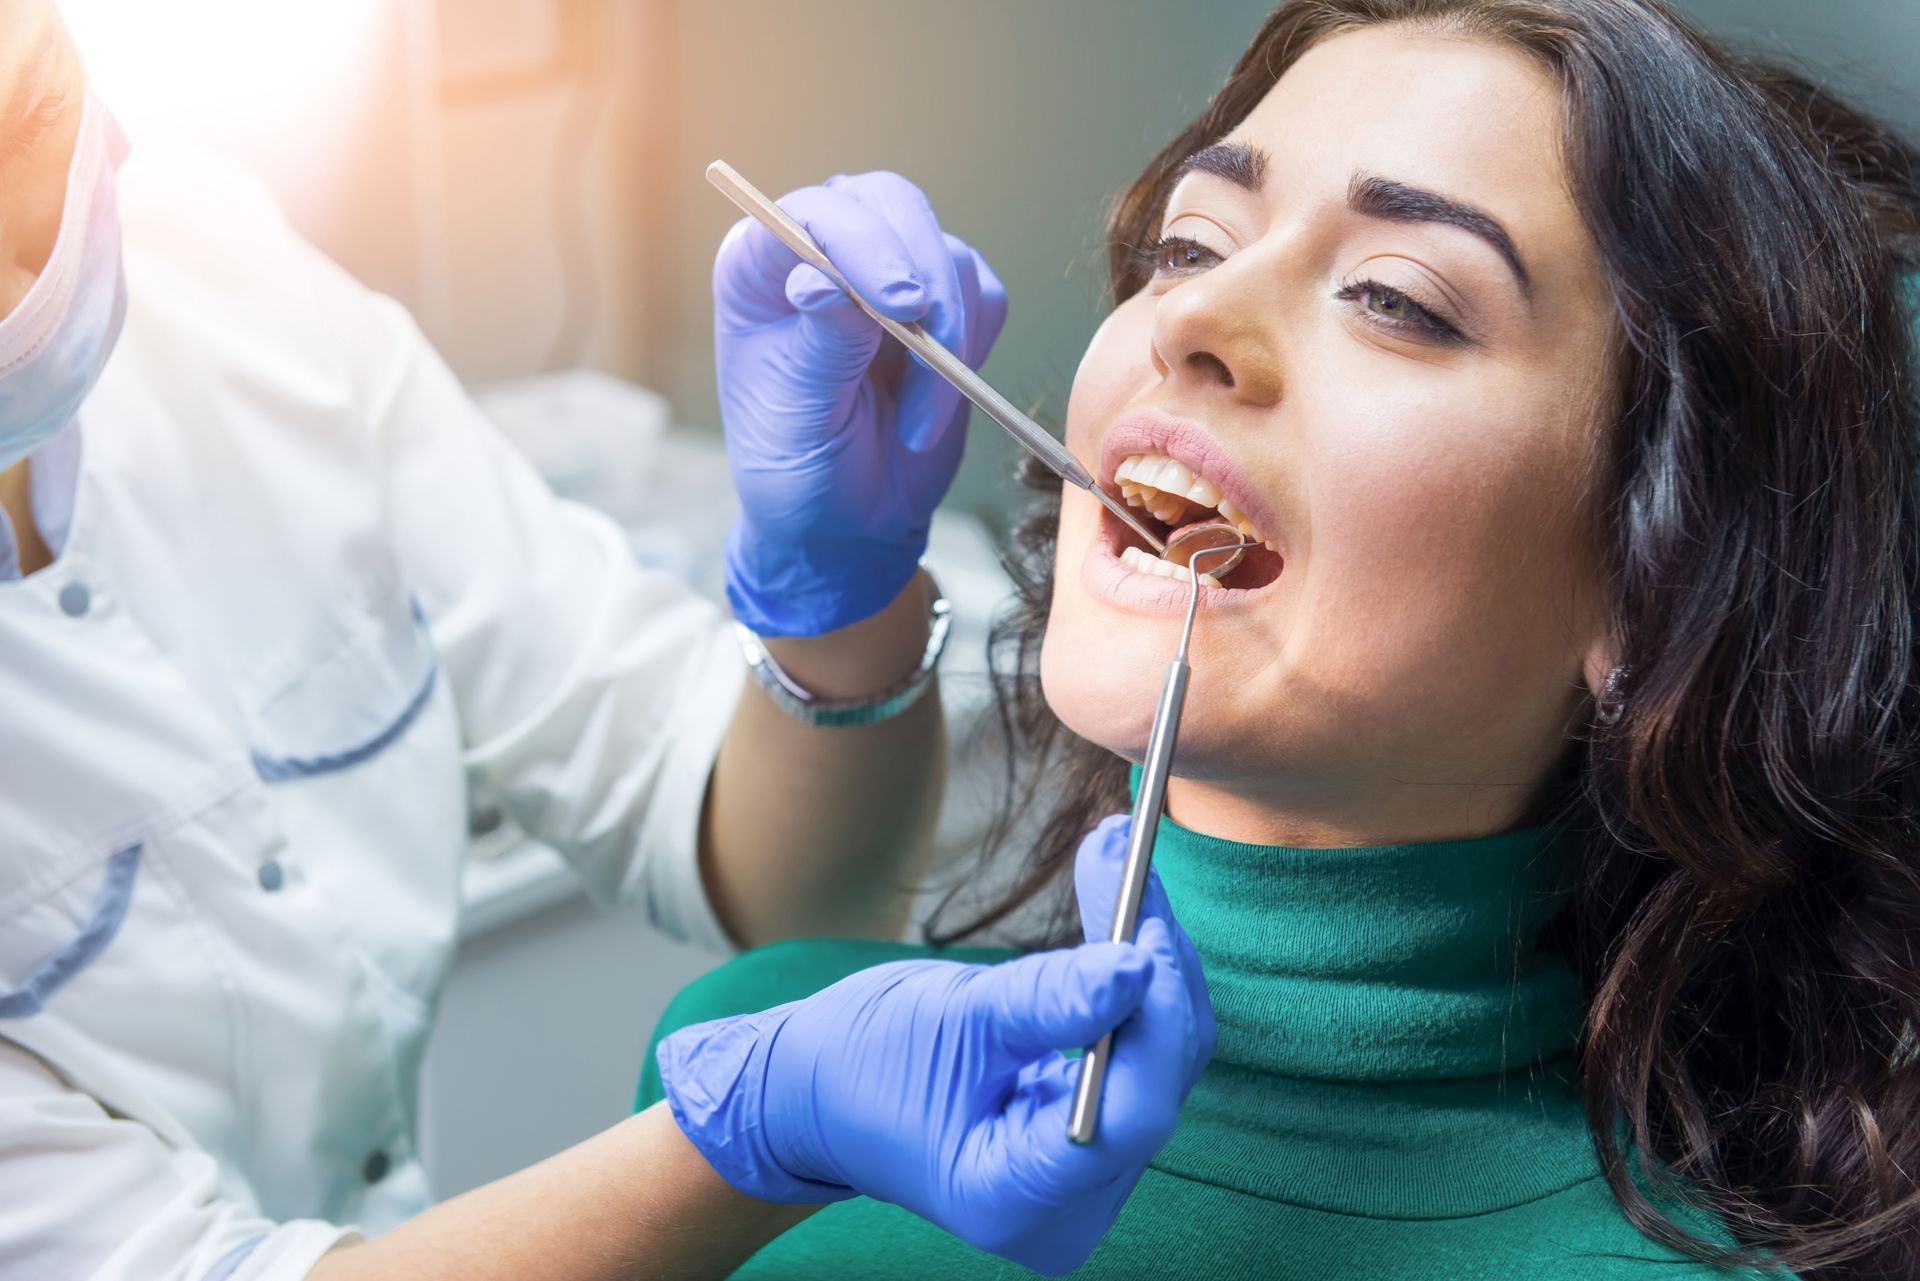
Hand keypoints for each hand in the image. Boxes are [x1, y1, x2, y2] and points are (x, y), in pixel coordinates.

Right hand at [655, 818, 1210, 1275]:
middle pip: (1156, 1084)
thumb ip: (1048, 999)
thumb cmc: (864, 1060)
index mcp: (1014, 1197)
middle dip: (1152, 970)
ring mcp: (1081, 1182)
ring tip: (1120, 870)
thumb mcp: (951, 1017)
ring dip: (1148, 967)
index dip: (1153, 1016)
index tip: (1145, 921)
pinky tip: (1121, 920)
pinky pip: (1139, 1060)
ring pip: (1159, 1065)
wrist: (818, 1092)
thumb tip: (1139, 966)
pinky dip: (1132, 989)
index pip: (1131, 1114)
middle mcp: (1064, 1209)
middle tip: (1128, 862)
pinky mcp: (1087, 1141)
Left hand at [713, 171, 1006, 636]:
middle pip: (891, 206)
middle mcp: (825, 254)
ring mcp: (889, 274)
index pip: (814, 214)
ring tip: (918, 421)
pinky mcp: (945, 306)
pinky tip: (935, 408)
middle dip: (922, 271)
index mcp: (762, 267)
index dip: (860, 243)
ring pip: (947, 255)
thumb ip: (818, 344)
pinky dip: (975, 349)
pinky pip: (982, 295)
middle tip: (930, 342)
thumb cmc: (798, 469)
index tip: (898, 305)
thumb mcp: (796, 415)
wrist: (846, 521)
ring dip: (949, 338)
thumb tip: (822, 279)